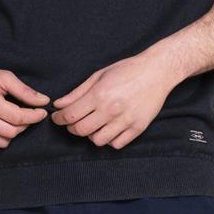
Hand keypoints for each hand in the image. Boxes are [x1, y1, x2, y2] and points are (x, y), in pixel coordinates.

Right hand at [0, 58, 49, 150]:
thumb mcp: (4, 77)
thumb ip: (25, 91)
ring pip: (2, 142)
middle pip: (11, 132)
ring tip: (11, 119)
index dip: (34, 116)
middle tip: (27, 114)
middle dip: (24, 125)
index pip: (17, 116)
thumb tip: (44, 101)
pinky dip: (0, 138)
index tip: (42, 112)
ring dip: (12, 133)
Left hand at [50, 52, 175, 149]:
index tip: (57, 117)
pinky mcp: (138, 128)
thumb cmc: (127, 70)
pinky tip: (108, 128)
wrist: (157, 71)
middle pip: (81, 130)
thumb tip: (59, 104)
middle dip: (71, 128)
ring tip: (93, 124)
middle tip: (72, 121)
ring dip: (91, 135)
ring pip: (98, 141)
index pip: (71, 115)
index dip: (59, 118)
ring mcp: (125, 121)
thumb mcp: (99, 75)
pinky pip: (116, 144)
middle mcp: (111, 110)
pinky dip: (109, 139)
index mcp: (99, 94)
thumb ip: (78, 92)